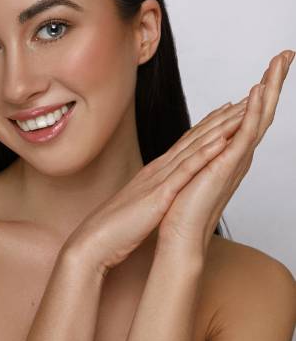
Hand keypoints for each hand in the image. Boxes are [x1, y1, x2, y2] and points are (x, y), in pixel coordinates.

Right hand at [63, 97, 250, 276]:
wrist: (94, 240)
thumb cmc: (116, 227)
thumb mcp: (142, 205)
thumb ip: (156, 193)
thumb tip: (168, 193)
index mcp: (156, 173)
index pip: (187, 143)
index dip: (208, 125)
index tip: (227, 111)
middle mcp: (159, 169)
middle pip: (195, 138)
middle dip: (220, 119)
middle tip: (245, 100)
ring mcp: (159, 179)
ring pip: (194, 148)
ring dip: (219, 129)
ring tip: (241, 112)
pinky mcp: (160, 194)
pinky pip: (186, 171)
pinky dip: (204, 155)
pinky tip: (221, 142)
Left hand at [155, 50, 293, 258]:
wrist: (179, 236)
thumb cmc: (184, 206)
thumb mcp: (197, 166)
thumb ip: (210, 148)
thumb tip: (215, 130)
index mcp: (231, 153)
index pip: (250, 115)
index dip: (262, 90)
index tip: (271, 67)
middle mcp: (239, 154)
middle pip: (261, 111)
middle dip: (273, 82)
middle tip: (286, 55)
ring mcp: (235, 160)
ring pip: (259, 117)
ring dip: (269, 89)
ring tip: (280, 63)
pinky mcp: (227, 166)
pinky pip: (244, 134)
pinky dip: (253, 112)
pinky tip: (258, 91)